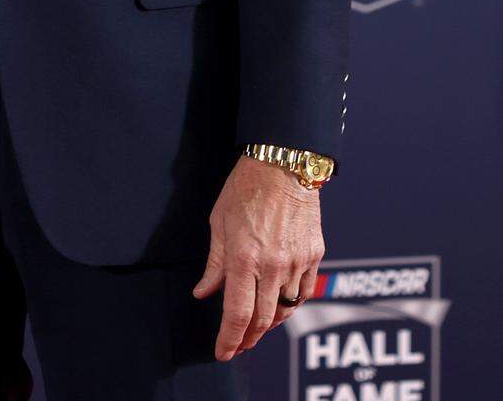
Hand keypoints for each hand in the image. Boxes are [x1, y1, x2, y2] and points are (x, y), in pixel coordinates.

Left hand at [192, 156, 323, 360]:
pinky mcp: (315, 256)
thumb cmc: (245, 188)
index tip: (222, 353)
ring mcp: (297, 263)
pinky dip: (291, 305)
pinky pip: (304, 292)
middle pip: (263, 320)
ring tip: (256, 329)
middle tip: (237, 346)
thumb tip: (203, 293)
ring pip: (286, 311)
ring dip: (270, 325)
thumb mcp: (219, 223)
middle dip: (248, 339)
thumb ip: (214, 263)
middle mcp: (273, 266)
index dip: (229, 340)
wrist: (283, 164)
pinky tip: (280, 306)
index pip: (237, 314)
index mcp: (243, 258)